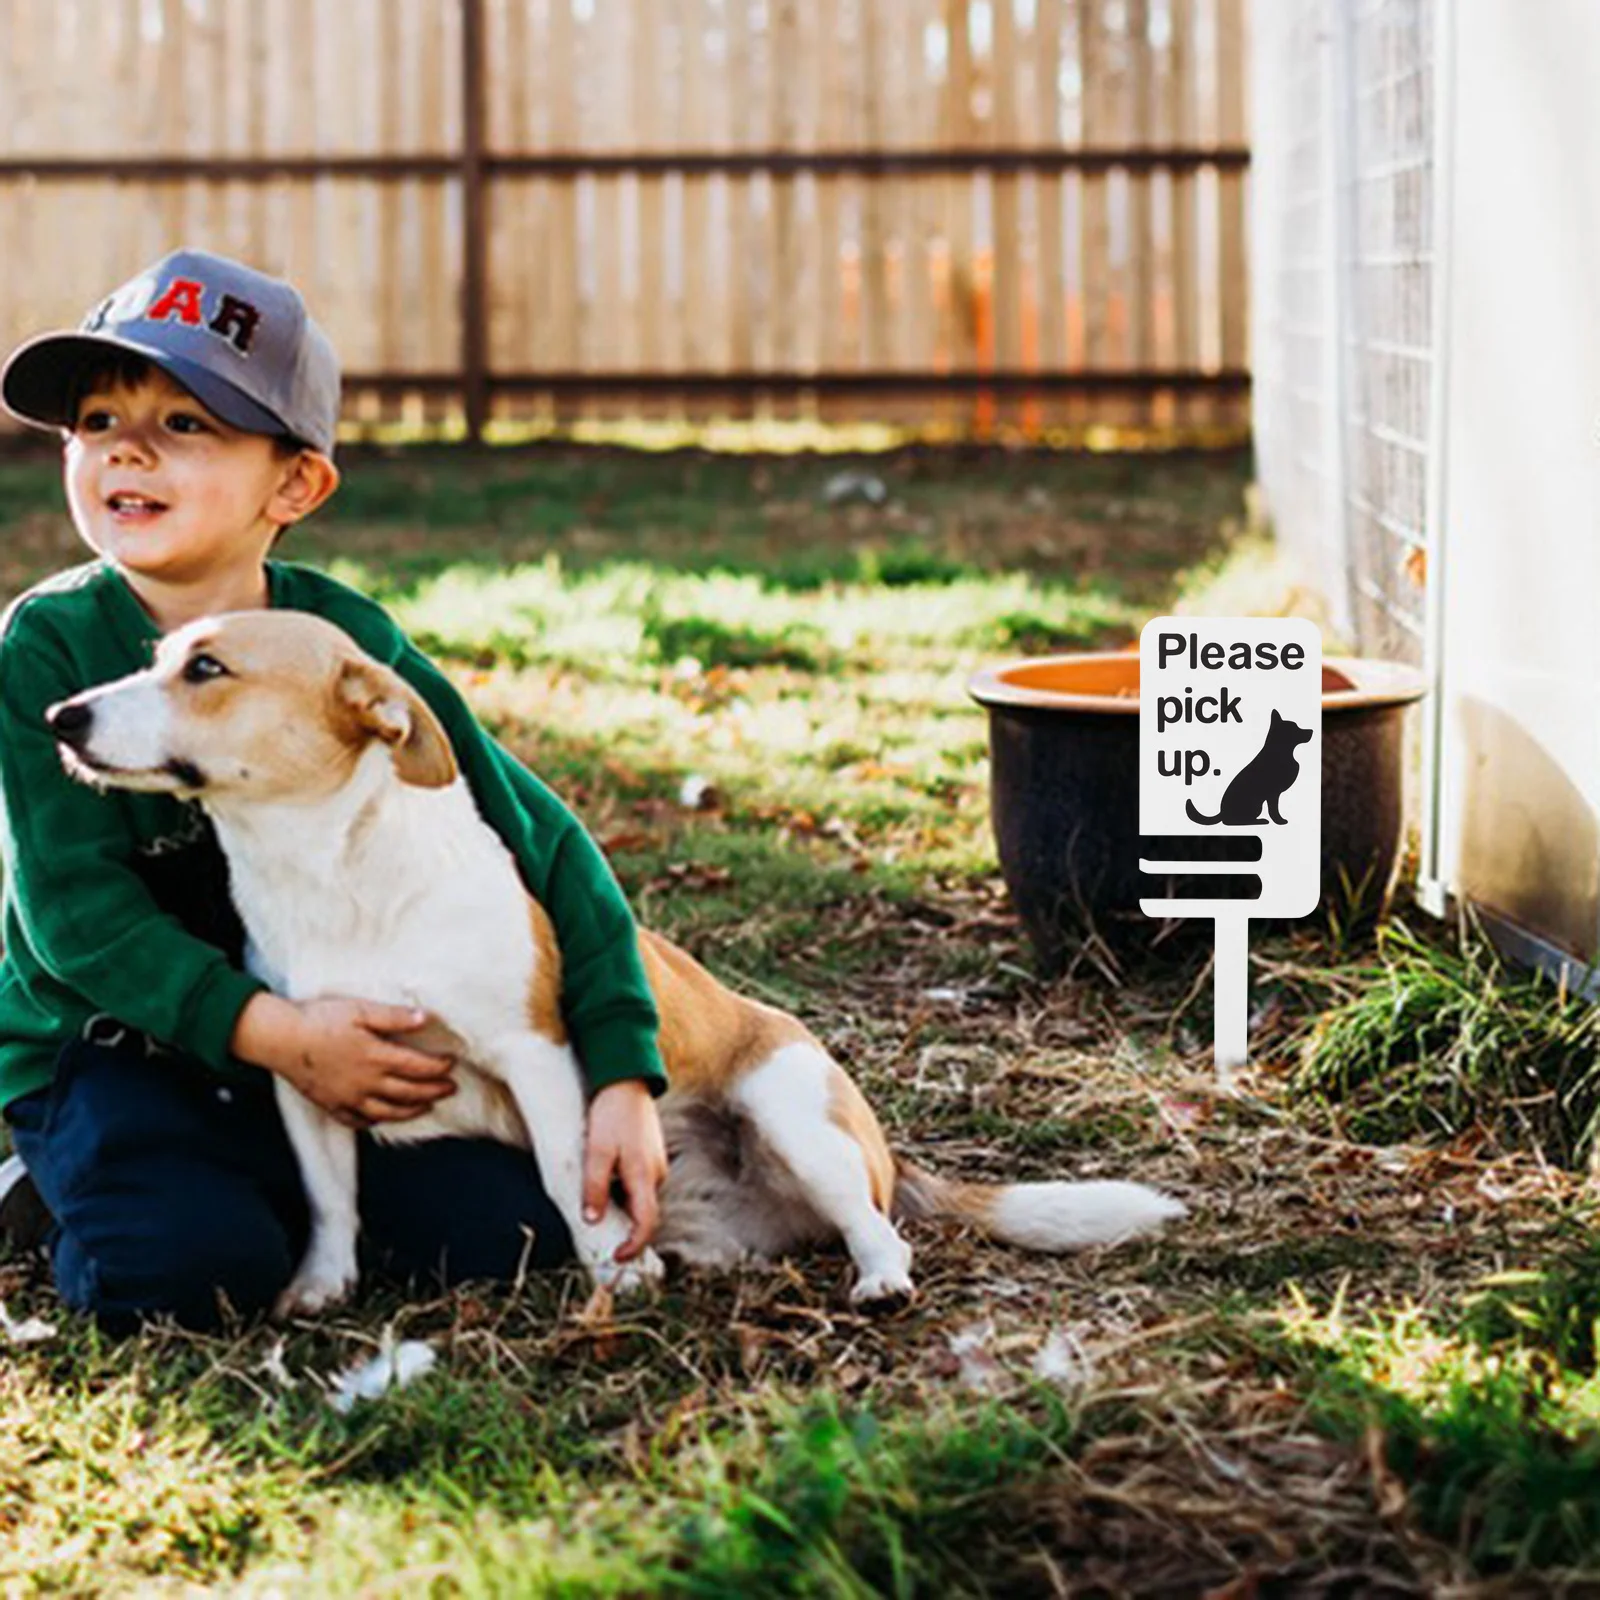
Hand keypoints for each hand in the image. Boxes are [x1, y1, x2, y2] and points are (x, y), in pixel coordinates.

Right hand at [234, 992, 456, 1129]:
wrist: (280, 1038)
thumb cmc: (320, 1019)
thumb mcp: (361, 1010)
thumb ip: (395, 1017)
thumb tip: (425, 1018)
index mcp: (376, 1057)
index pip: (418, 1067)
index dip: (438, 1067)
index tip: (452, 1064)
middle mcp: (366, 1082)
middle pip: (409, 1092)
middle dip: (434, 1091)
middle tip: (450, 1089)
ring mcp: (348, 1097)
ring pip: (387, 1112)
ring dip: (411, 1111)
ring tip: (426, 1107)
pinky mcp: (330, 1104)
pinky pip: (357, 1120)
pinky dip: (374, 1121)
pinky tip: (382, 1118)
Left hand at [582, 1079, 667, 1260]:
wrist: (627, 1081)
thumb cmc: (611, 1114)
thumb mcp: (596, 1151)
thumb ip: (595, 1186)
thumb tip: (593, 1219)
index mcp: (645, 1176)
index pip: (646, 1224)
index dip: (634, 1246)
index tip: (617, 1258)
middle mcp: (656, 1173)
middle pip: (642, 1212)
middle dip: (623, 1227)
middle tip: (597, 1234)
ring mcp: (656, 1163)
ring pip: (639, 1196)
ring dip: (621, 1205)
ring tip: (595, 1200)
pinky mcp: (651, 1154)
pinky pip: (638, 1182)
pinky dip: (623, 1189)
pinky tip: (604, 1178)